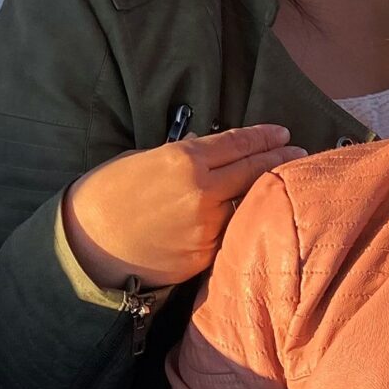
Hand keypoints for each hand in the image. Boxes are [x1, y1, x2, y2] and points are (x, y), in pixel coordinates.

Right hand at [61, 124, 304, 292]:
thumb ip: (185, 158)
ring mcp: (207, 227)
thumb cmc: (108, 193)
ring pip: (248, 205)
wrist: (89, 244)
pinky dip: (240, 223)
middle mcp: (202, 192)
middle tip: (300, 152)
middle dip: (280, 159)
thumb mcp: (145, 159)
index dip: (265, 136)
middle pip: (255, 171)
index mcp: (184, 159)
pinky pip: (229, 233)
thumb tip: (214, 155)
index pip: (239, 143)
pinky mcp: (205, 255)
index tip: (283, 132)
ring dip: (265, 193)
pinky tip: (250, 217)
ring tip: (282, 184)